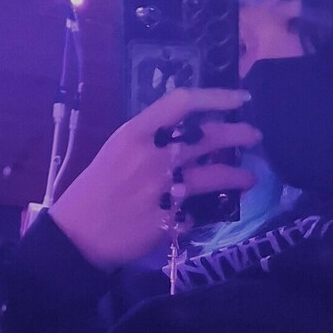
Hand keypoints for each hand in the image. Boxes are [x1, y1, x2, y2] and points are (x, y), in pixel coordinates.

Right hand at [49, 88, 259, 269]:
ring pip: (214, 176)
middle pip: (207, 137)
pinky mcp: (169, 221)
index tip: (241, 98)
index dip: (217, 97)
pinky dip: (203, 210)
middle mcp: (152, 157)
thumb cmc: (95, 187)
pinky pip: (197, 212)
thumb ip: (150, 137)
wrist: (78, 235)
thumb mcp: (117, 149)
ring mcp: (162, 191)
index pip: (182, 103)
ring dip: (238, 176)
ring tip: (249, 178)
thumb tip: (186, 129)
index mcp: (135, 133)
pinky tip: (208, 210)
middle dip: (239, 134)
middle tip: (254, 135)